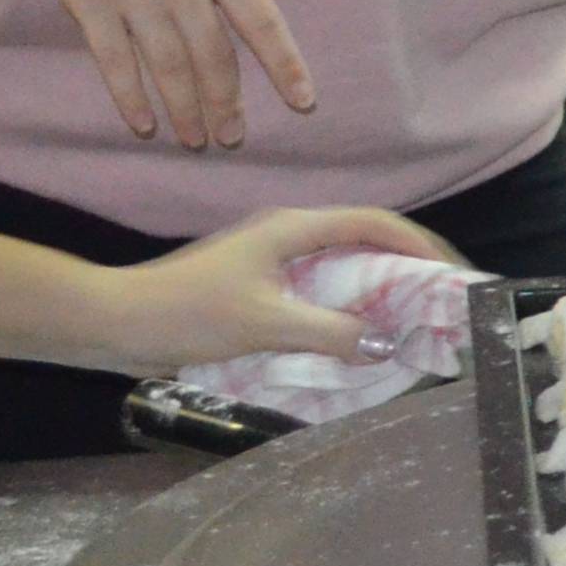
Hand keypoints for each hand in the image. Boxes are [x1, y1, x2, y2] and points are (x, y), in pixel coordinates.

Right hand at [0, 0, 312, 149]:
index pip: (263, 22)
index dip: (286, 67)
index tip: (304, 104)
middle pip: (214, 56)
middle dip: (226, 104)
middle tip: (233, 138)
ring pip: (169, 67)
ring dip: (185, 110)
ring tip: (196, 139)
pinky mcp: (87, 1)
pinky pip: (116, 62)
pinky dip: (131, 98)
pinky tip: (144, 124)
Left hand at [82, 205, 456, 375]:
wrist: (115, 322)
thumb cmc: (186, 313)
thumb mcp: (265, 324)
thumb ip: (331, 332)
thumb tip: (386, 343)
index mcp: (292, 228)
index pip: (374, 222)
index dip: (418, 244)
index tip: (451, 273)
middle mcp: (286, 234)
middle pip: (363, 237)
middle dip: (406, 263)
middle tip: (440, 297)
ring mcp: (270, 258)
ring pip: (342, 263)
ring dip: (378, 285)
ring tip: (409, 317)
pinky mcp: (256, 284)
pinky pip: (319, 287)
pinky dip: (348, 304)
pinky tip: (356, 334)